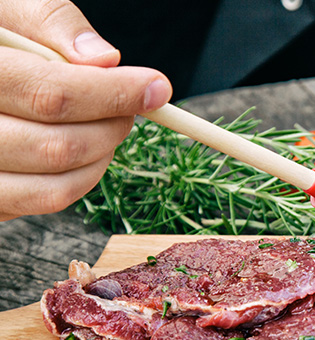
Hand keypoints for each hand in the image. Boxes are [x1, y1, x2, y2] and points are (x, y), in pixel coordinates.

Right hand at [0, 0, 171, 220]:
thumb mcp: (8, 9)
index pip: (51, 95)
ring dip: (101, 158)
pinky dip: (80, 178)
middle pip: (59, 147)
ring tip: (108, 125)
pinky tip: (83, 147)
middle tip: (134, 105)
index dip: (114, 94)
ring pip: (56, 187)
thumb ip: (53, 25)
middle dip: (113, 126)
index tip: (157, 88)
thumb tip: (105, 59)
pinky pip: (44, 202)